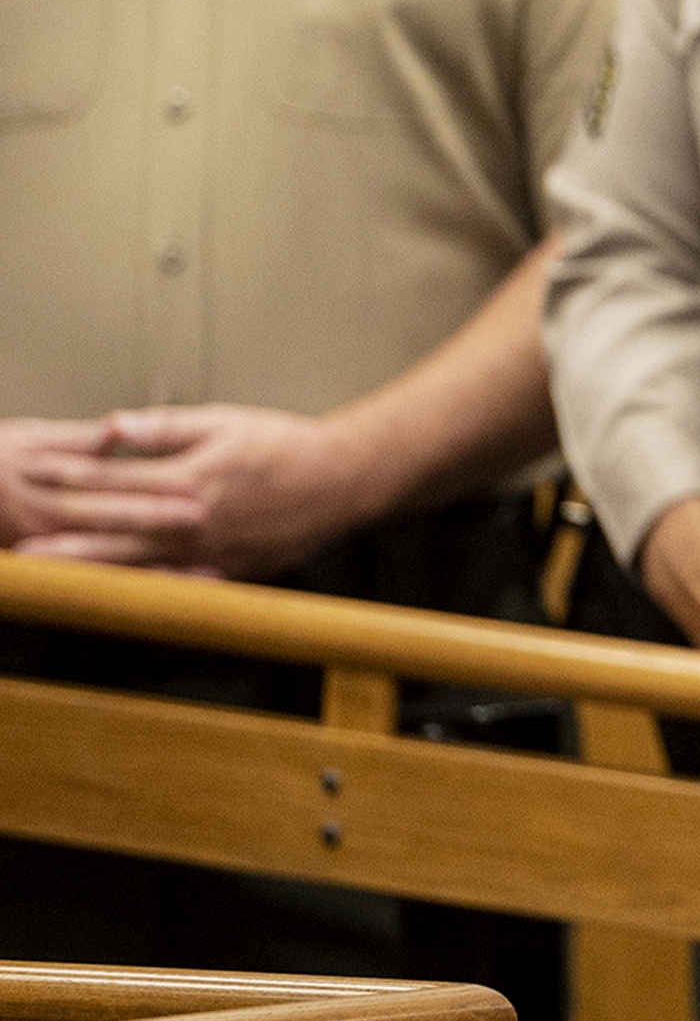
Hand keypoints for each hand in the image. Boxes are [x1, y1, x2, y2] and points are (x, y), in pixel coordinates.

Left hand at [15, 405, 357, 574]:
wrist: (345, 480)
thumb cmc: (288, 445)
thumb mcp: (226, 420)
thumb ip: (165, 426)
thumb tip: (113, 424)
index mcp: (191, 478)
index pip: (115, 477)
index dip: (69, 474)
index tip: (32, 470)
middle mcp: (195, 521)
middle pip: (115, 530)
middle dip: (61, 537)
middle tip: (19, 548)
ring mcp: (210, 553)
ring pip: (137, 565)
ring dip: (90, 571)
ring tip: (51, 576)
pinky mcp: (228, 572)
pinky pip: (176, 588)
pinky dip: (142, 594)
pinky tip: (116, 600)